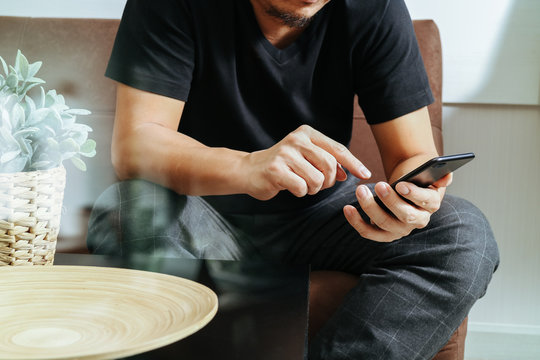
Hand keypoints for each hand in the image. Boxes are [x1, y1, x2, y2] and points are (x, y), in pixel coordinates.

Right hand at [241, 125, 371, 199]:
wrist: (248, 170)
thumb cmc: (282, 166)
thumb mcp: (305, 158)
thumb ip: (326, 162)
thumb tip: (349, 173)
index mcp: (306, 133)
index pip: (337, 148)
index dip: (353, 163)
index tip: (365, 174)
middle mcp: (297, 139)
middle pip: (330, 165)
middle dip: (328, 181)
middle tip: (318, 184)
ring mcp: (285, 154)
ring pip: (317, 179)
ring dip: (313, 189)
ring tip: (301, 184)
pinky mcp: (276, 170)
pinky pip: (302, 188)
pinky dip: (300, 192)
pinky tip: (290, 186)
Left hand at [343, 173, 451, 241]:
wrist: (405, 182)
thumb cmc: (417, 176)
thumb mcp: (430, 172)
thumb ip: (439, 174)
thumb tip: (446, 177)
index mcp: (431, 204)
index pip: (426, 202)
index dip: (413, 194)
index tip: (400, 184)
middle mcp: (418, 220)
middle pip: (404, 214)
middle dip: (390, 200)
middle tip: (378, 185)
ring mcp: (400, 229)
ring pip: (384, 223)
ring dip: (370, 207)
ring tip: (359, 190)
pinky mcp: (384, 233)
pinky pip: (369, 232)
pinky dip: (357, 222)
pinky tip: (347, 209)